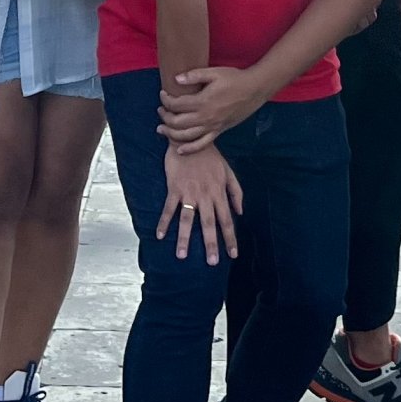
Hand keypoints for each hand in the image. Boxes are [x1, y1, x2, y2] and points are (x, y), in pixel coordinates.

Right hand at [156, 141, 241, 262]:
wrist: (190, 139)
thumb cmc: (210, 156)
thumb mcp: (228, 171)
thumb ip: (236, 192)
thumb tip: (240, 212)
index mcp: (219, 192)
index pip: (227, 219)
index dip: (230, 237)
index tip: (233, 254)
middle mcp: (205, 195)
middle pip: (209, 223)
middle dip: (211, 244)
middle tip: (212, 262)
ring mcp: (189, 192)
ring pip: (187, 219)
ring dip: (184, 238)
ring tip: (182, 256)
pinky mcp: (174, 188)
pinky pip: (168, 208)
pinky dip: (163, 222)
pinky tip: (159, 235)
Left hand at [159, 66, 262, 148]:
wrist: (254, 89)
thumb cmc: (234, 78)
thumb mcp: (214, 72)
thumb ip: (194, 76)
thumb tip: (177, 79)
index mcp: (203, 101)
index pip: (177, 104)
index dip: (166, 100)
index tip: (162, 94)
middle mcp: (206, 117)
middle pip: (178, 122)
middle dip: (165, 117)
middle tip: (160, 111)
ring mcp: (212, 126)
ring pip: (186, 136)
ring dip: (171, 134)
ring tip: (161, 129)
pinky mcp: (219, 131)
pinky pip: (202, 144)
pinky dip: (189, 149)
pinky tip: (179, 150)